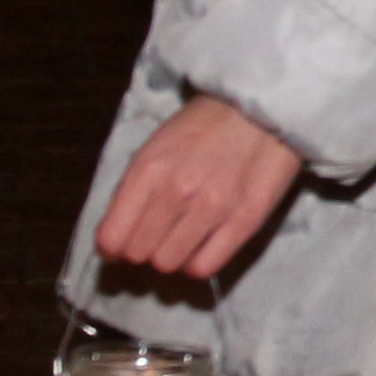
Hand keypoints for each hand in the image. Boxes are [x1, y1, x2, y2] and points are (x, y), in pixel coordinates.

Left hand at [92, 93, 304, 283]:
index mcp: (148, 168)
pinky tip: (200, 248)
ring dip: (169, 257)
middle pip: (139, 253)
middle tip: (154, 238)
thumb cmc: (205, 124)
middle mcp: (176, 191)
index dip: (112, 248)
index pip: (112, 236)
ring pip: (169, 264)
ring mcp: (212, 208)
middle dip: (142, 250)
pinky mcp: (244, 221)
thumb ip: (135, 187)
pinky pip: (204, 267)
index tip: (119, 247)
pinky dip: (196, 265)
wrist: (263, 108)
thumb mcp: (157, 144)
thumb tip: (117, 235)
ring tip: (180, 240)